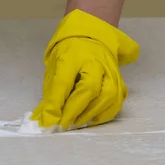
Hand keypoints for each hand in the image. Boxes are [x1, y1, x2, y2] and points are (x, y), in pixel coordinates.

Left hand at [31, 9, 138, 131]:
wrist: (91, 39)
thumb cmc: (68, 57)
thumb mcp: (54, 70)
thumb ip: (50, 95)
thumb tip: (44, 120)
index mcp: (72, 56)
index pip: (64, 80)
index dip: (56, 102)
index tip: (48, 120)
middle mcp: (95, 62)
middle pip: (89, 88)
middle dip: (74, 110)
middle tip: (63, 125)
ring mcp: (111, 72)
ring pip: (107, 96)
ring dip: (90, 114)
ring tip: (76, 122)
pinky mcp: (121, 82)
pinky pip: (116, 102)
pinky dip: (103, 115)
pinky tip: (91, 120)